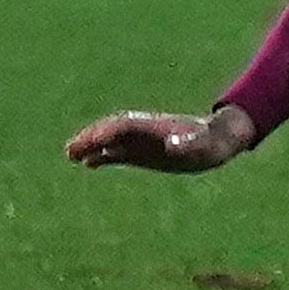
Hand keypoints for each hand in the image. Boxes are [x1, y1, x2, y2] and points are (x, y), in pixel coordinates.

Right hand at [66, 106, 255, 174]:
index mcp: (156, 126)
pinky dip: (102, 156)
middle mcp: (145, 131)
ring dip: (91, 146)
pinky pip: (118, 151)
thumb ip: (189, 143)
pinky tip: (88, 163)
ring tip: (71, 155)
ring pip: (111, 140)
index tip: (90, 143)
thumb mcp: (203, 145)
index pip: (125, 125)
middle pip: (112, 130)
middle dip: (91, 137)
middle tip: (70, 150)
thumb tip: (175, 145)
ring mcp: (142, 140)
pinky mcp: (142, 152)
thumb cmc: (212, 142)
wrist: (218, 140)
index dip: (107, 133)